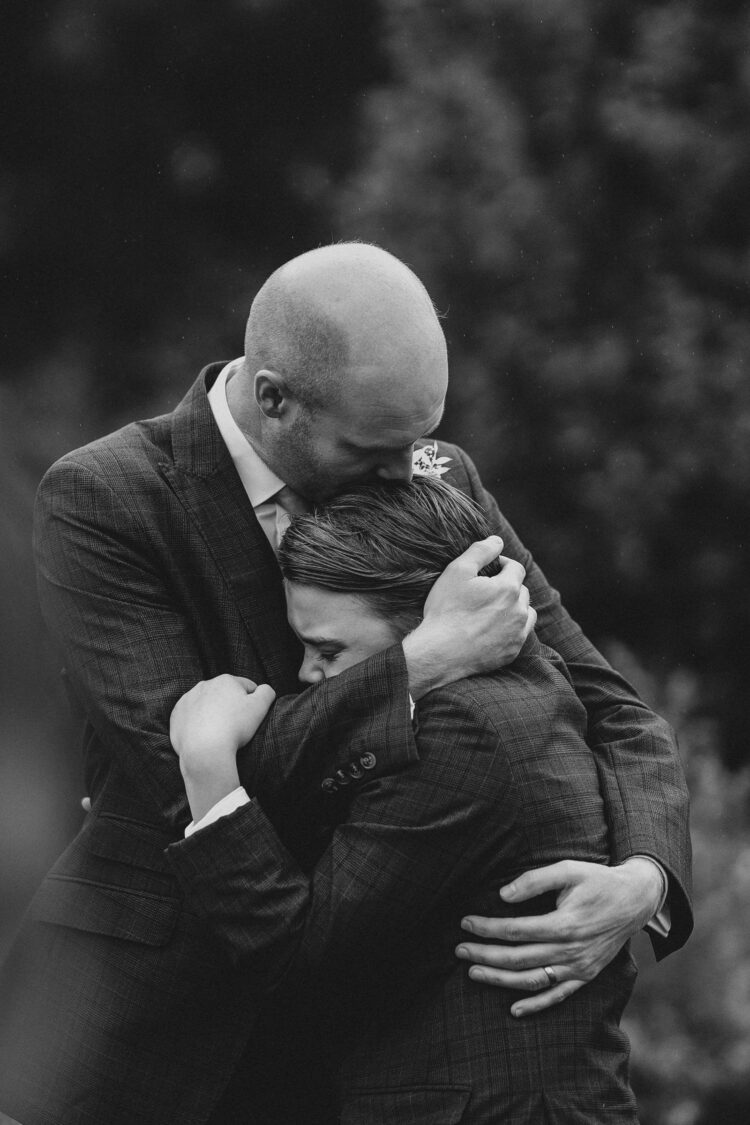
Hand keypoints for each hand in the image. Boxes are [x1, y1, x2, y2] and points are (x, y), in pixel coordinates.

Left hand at [170, 676, 274, 823]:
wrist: (204, 750)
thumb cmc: (235, 728)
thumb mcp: (261, 707)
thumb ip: (267, 692)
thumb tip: (264, 689)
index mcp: (226, 680)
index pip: (246, 687)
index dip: (253, 703)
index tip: (251, 718)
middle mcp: (204, 685)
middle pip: (225, 695)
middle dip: (231, 706)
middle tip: (236, 727)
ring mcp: (188, 700)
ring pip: (206, 706)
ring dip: (213, 714)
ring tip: (219, 732)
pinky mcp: (176, 716)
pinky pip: (191, 718)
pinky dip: (197, 724)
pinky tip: (205, 736)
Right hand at [403, 536, 535, 697]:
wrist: (440, 652)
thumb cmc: (446, 610)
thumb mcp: (457, 571)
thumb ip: (480, 551)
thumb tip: (497, 540)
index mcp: (508, 588)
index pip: (515, 567)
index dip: (502, 564)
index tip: (489, 569)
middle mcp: (519, 611)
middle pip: (521, 590)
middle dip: (508, 586)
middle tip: (486, 590)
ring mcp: (517, 633)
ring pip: (525, 613)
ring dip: (514, 607)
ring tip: (493, 609)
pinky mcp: (512, 652)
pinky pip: (519, 635)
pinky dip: (511, 628)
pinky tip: (492, 629)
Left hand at [455, 857, 662, 1016]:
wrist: (635, 900)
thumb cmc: (598, 881)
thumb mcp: (568, 870)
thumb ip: (534, 880)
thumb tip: (503, 895)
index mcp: (565, 924)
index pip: (515, 930)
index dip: (487, 928)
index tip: (465, 923)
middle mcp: (571, 951)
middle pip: (518, 958)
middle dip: (485, 955)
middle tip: (459, 950)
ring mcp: (579, 967)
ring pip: (533, 981)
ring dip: (501, 980)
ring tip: (473, 973)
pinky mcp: (586, 976)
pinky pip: (558, 996)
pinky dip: (536, 1005)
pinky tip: (513, 1010)